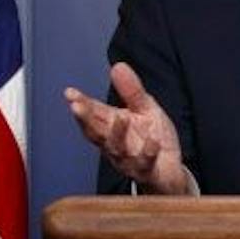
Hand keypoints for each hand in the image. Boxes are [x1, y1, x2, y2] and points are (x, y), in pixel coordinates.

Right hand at [64, 62, 192, 195]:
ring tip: (120, 117)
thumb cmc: (152, 139)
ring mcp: (129, 160)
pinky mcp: (147, 171)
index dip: (81, 104)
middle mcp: (115, 145)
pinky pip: (145, 163)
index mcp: (112, 127)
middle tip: (76, 106)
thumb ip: (132, 91)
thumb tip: (118, 65)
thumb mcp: (145, 110)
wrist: (170, 172)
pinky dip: (148, 153)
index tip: (69, 93)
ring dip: (117, 134)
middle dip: (86, 119)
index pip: (93, 114)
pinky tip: (152, 142)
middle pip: (96, 133)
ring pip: (117, 150)